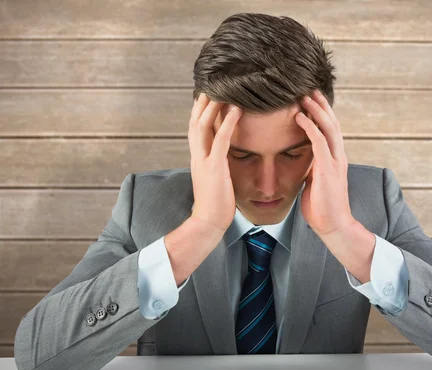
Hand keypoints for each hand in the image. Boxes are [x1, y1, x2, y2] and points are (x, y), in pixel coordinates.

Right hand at [189, 93, 241, 231]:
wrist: (208, 221)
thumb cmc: (215, 202)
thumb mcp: (213, 178)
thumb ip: (215, 163)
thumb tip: (223, 155)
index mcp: (197, 158)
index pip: (195, 129)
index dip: (200, 111)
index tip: (207, 96)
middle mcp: (197, 155)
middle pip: (195, 121)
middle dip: (203, 102)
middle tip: (213, 85)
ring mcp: (204, 160)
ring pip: (204, 125)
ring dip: (214, 106)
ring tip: (225, 90)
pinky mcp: (214, 167)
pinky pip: (221, 139)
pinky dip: (228, 122)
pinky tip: (237, 109)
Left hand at [295, 89, 355, 236]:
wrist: (333, 225)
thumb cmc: (322, 207)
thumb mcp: (314, 182)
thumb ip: (312, 168)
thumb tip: (302, 161)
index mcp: (335, 159)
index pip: (330, 130)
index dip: (322, 113)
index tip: (311, 100)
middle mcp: (338, 156)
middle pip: (332, 123)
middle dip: (321, 104)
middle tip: (309, 88)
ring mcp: (335, 162)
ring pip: (328, 128)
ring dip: (316, 110)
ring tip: (304, 96)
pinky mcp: (328, 169)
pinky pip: (320, 142)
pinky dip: (310, 127)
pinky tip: (300, 117)